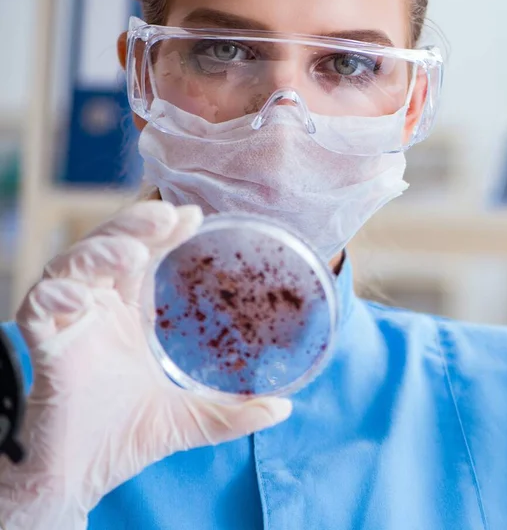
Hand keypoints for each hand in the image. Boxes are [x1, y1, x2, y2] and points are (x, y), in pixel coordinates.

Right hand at [0, 202, 291, 529]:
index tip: (194, 216)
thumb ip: (231, 413)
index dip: (164, 233)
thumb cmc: (125, 438)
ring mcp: (70, 321)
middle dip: (134, 226)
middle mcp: (99, 308)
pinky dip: (56, 294)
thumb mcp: (188, 419)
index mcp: (129, 314)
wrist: (78, 477)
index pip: (144, 258)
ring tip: (133, 253)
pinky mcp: (43, 343)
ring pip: (73, 265)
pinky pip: (38, 307)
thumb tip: (283, 408)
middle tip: (166, 215)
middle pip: (109, 248)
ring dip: (100, 251)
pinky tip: (78, 297)